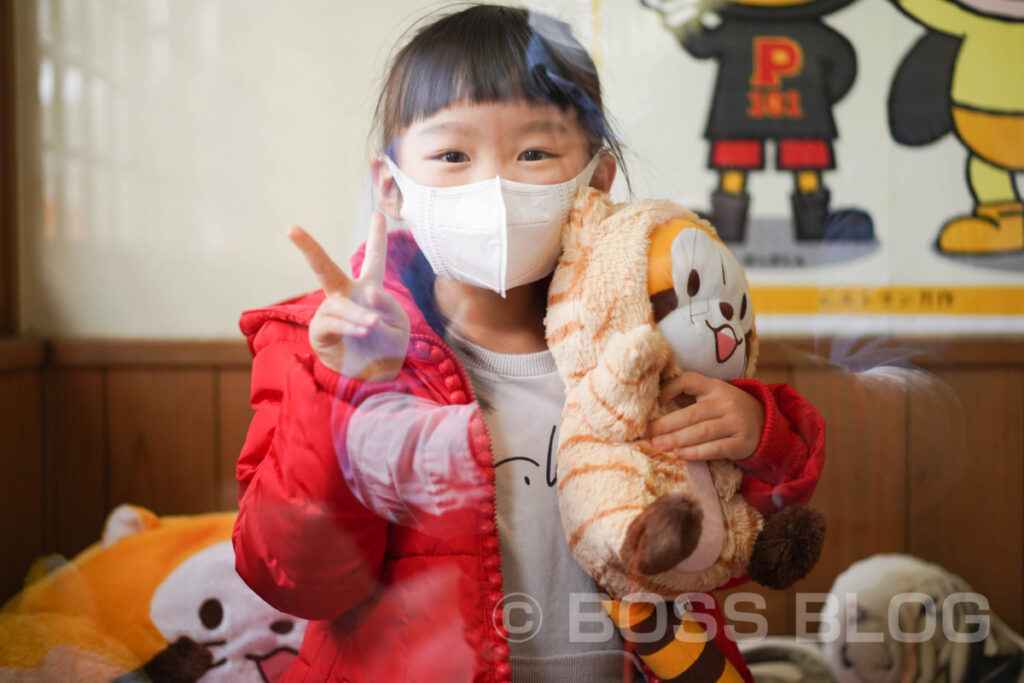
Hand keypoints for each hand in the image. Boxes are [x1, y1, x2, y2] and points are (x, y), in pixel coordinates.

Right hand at [288, 213, 409, 381]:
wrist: (376, 378)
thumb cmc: (388, 348)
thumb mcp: (398, 326)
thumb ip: (388, 306)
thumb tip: (367, 292)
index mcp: (370, 290)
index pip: (374, 259)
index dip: (377, 236)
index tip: (380, 213)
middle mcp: (347, 296)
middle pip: (325, 268)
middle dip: (308, 248)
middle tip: (291, 229)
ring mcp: (331, 313)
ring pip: (339, 305)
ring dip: (358, 315)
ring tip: (372, 326)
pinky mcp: (321, 332)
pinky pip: (332, 322)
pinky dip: (349, 325)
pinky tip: (363, 330)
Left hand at [647, 371, 764, 460]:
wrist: (764, 424)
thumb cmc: (726, 410)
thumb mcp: (712, 396)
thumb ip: (687, 397)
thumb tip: (651, 404)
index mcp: (714, 387)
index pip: (688, 380)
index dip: (668, 389)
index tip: (654, 402)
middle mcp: (725, 403)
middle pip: (692, 413)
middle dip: (666, 424)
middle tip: (647, 433)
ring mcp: (735, 423)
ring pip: (702, 432)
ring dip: (677, 439)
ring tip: (657, 445)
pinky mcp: (741, 443)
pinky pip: (716, 448)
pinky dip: (697, 452)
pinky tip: (680, 454)